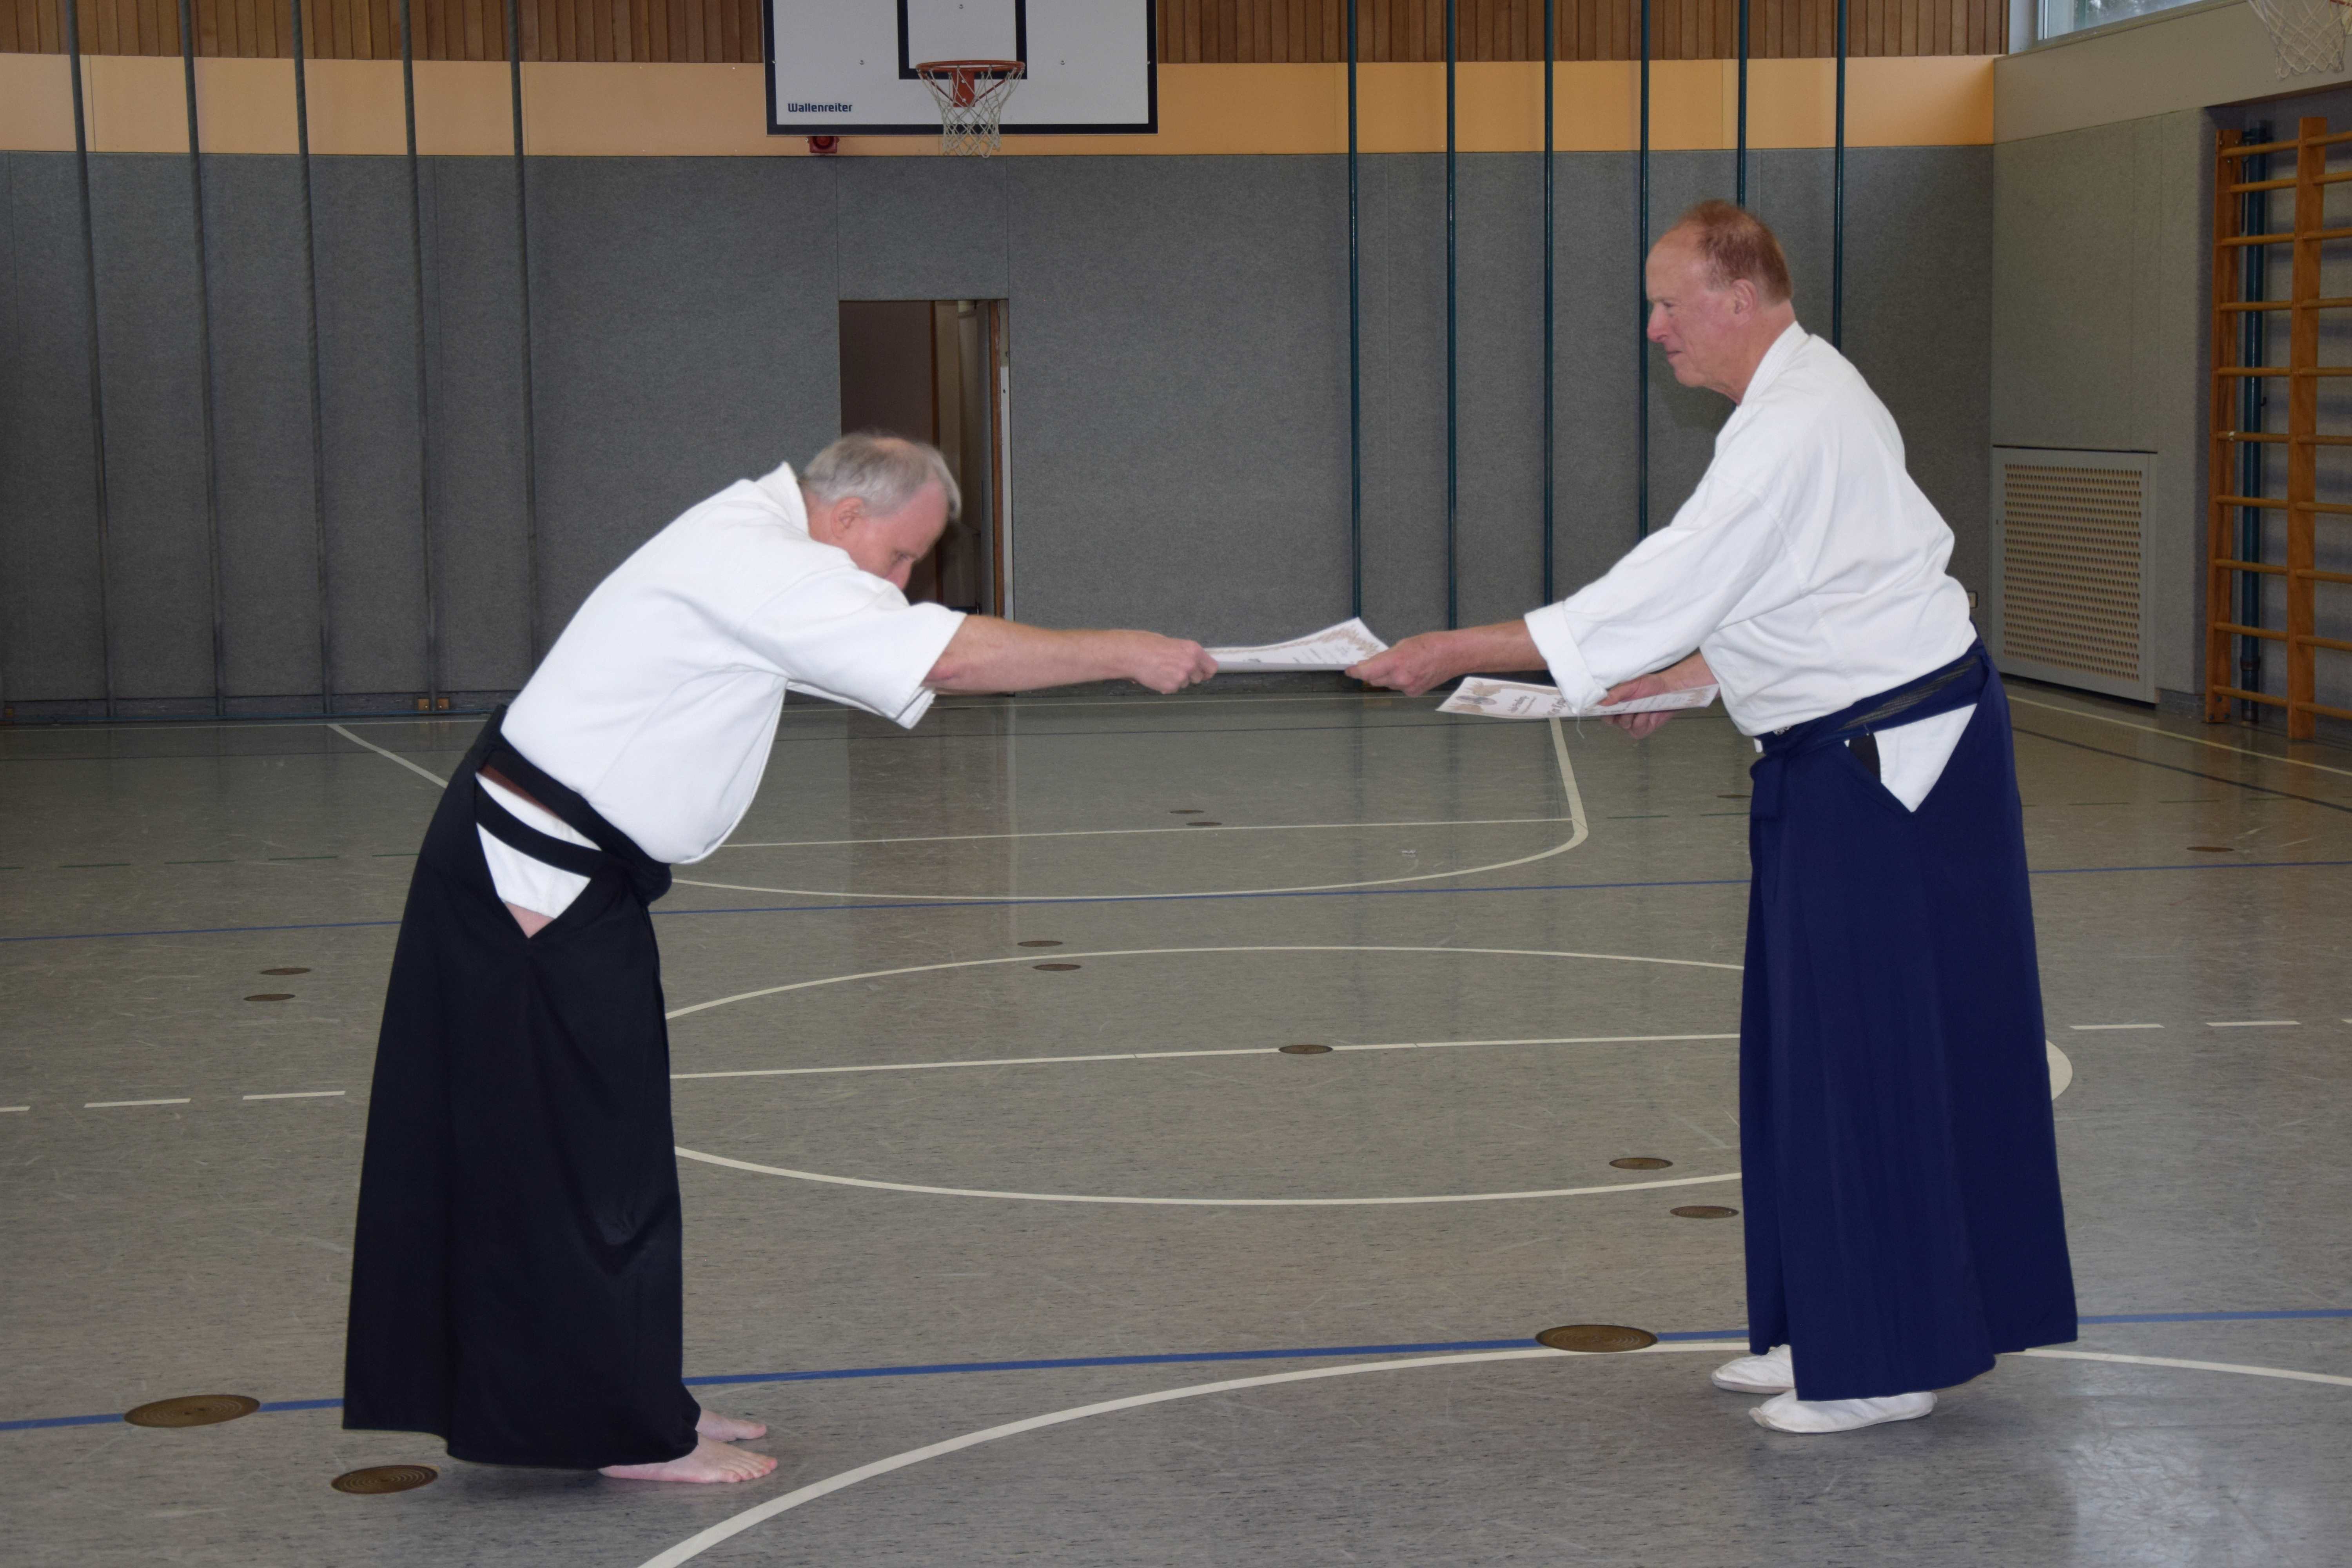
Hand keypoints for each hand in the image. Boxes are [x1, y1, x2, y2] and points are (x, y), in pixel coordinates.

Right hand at [1125, 634, 1218, 693]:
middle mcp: (1191, 664)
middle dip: (1189, 676)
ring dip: (1177, 680)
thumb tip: (1194, 663)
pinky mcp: (1171, 687)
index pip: (1212, 668)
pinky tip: (1157, 676)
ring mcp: (1182, 677)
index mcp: (1194, 650)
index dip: (1206, 672)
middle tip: (1175, 670)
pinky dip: (1166, 685)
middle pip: (1198, 678)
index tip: (1202, 673)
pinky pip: (1173, 689)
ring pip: (1185, 684)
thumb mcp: (1174, 643)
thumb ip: (1187, 654)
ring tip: (1162, 670)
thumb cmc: (1148, 645)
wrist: (1132, 654)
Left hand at [1348, 632, 1463, 695]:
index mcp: (1396, 662)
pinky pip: (1399, 688)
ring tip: (1402, 664)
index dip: (1355, 672)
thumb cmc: (1431, 644)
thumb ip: (1386, 656)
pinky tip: (1411, 672)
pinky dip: (1399, 681)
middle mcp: (1400, 678)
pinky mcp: (1414, 693)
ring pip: (1387, 684)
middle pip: (1374, 680)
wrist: (1454, 655)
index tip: (1349, 670)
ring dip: (1387, 676)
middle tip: (1374, 663)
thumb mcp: (1403, 644)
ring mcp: (1408, 688)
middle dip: (1372, 672)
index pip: (1366, 672)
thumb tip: (1372, 663)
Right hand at [1601, 651, 1713, 739]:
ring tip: (1642, 706)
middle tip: (1629, 705)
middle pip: (1610, 720)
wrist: (1669, 690)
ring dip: (1633, 715)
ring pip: (1624, 725)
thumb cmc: (1650, 685)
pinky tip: (1648, 713)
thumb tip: (1600, 703)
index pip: (1602, 712)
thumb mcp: (1631, 685)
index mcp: (1615, 704)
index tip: (1605, 708)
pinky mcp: (1642, 730)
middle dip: (1619, 712)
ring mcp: (1631, 724)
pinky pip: (1637, 730)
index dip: (1602, 711)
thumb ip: (1616, 693)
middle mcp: (1620, 715)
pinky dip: (1642, 721)